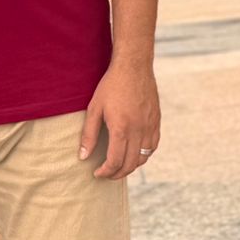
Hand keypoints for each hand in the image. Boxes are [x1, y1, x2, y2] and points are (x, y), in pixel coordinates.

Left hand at [79, 62, 160, 179]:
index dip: (105, 172)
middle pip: (130, 164)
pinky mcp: (156, 119)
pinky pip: (153, 145)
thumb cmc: (111, 85)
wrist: (133, 65)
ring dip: (131, 166)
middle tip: (107, 173)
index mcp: (121, 128)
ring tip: (120, 165)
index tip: (97, 173)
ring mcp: (149, 125)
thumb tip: (83, 157)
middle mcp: (138, 130)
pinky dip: (144, 154)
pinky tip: (135, 152)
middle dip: (117, 174)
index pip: (115, 162)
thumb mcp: (95, 108)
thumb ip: (89, 134)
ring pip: (144, 157)